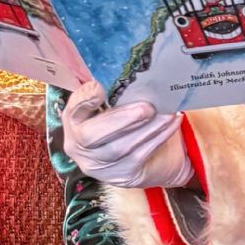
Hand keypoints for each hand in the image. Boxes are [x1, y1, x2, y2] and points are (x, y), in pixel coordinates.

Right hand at [62, 81, 193, 188]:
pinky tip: (172, 123)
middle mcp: (79, 147)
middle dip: (121, 119)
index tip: (99, 87)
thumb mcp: (114, 105)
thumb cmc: (126, 121)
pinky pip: (141, 155)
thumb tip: (129, 68)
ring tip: (166, 113)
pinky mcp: (122, 176)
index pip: (72, 110)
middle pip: (91, 136)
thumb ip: (113, 92)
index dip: (83, 100)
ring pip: (120, 148)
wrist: (148, 159)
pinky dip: (159, 137)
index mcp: (73, 122)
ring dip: (147, 128)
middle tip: (147, 107)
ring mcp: (99, 166)